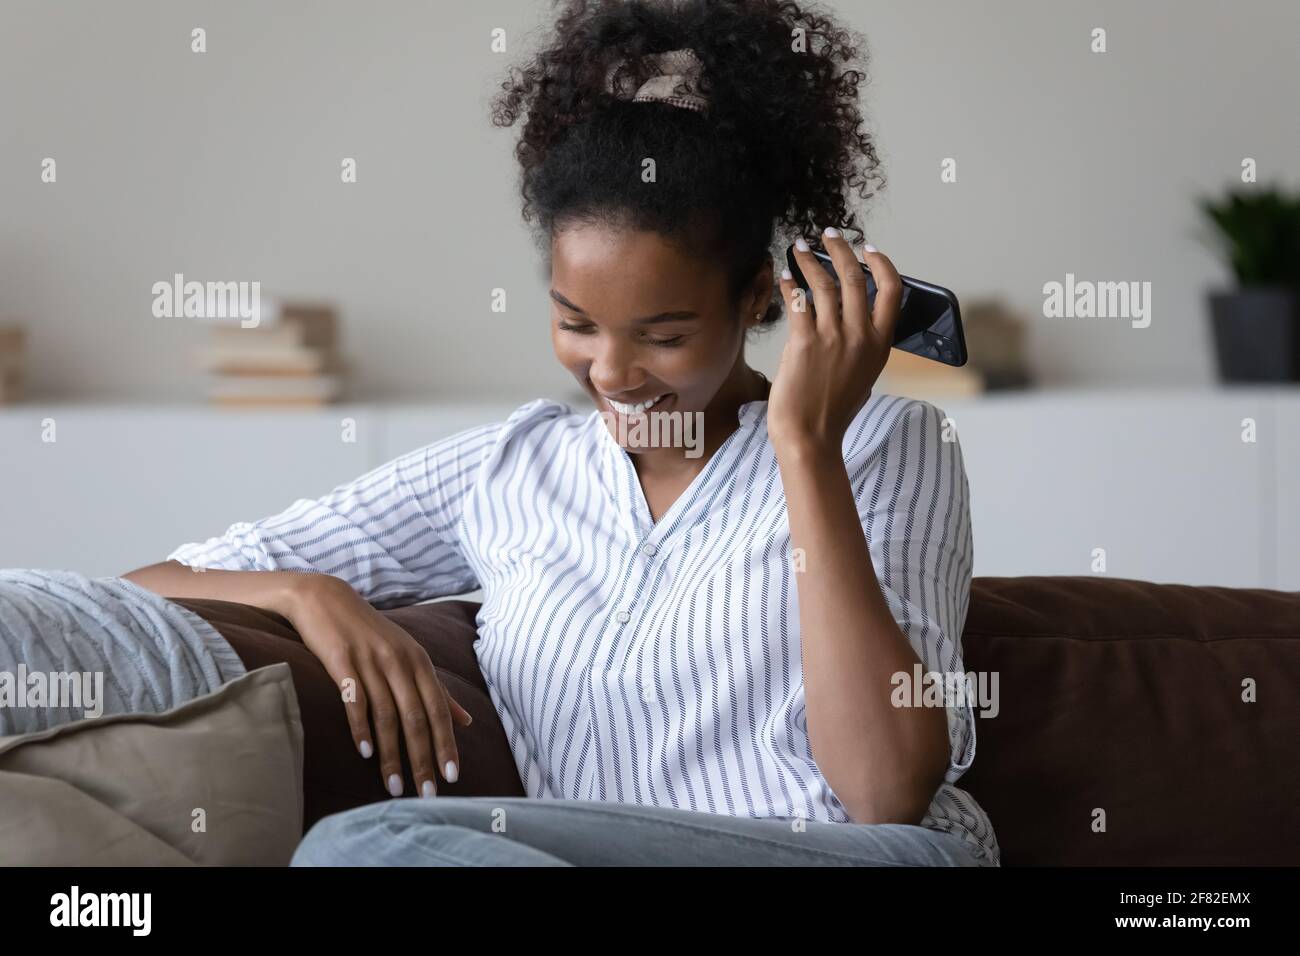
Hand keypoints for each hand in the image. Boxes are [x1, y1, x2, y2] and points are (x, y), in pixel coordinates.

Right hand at [286, 574, 472, 797]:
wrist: (326, 599)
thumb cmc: (371, 633)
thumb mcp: (410, 656)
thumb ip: (438, 690)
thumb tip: (466, 721)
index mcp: (420, 662)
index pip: (439, 710)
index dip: (447, 744)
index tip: (452, 777)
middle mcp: (400, 662)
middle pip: (416, 718)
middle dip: (423, 759)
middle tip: (426, 794)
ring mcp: (371, 661)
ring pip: (387, 715)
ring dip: (392, 754)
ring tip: (394, 786)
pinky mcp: (342, 660)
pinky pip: (356, 699)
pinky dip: (361, 727)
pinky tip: (365, 752)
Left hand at [768, 228, 901, 451]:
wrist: (810, 436)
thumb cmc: (833, 411)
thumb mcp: (863, 375)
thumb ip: (864, 345)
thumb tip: (854, 316)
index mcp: (881, 344)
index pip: (892, 291)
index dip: (882, 263)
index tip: (868, 248)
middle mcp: (861, 337)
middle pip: (855, 277)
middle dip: (840, 249)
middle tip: (829, 234)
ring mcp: (833, 339)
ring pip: (824, 284)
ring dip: (810, 260)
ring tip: (799, 247)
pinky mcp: (805, 343)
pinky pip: (798, 303)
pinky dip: (791, 286)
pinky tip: (785, 278)